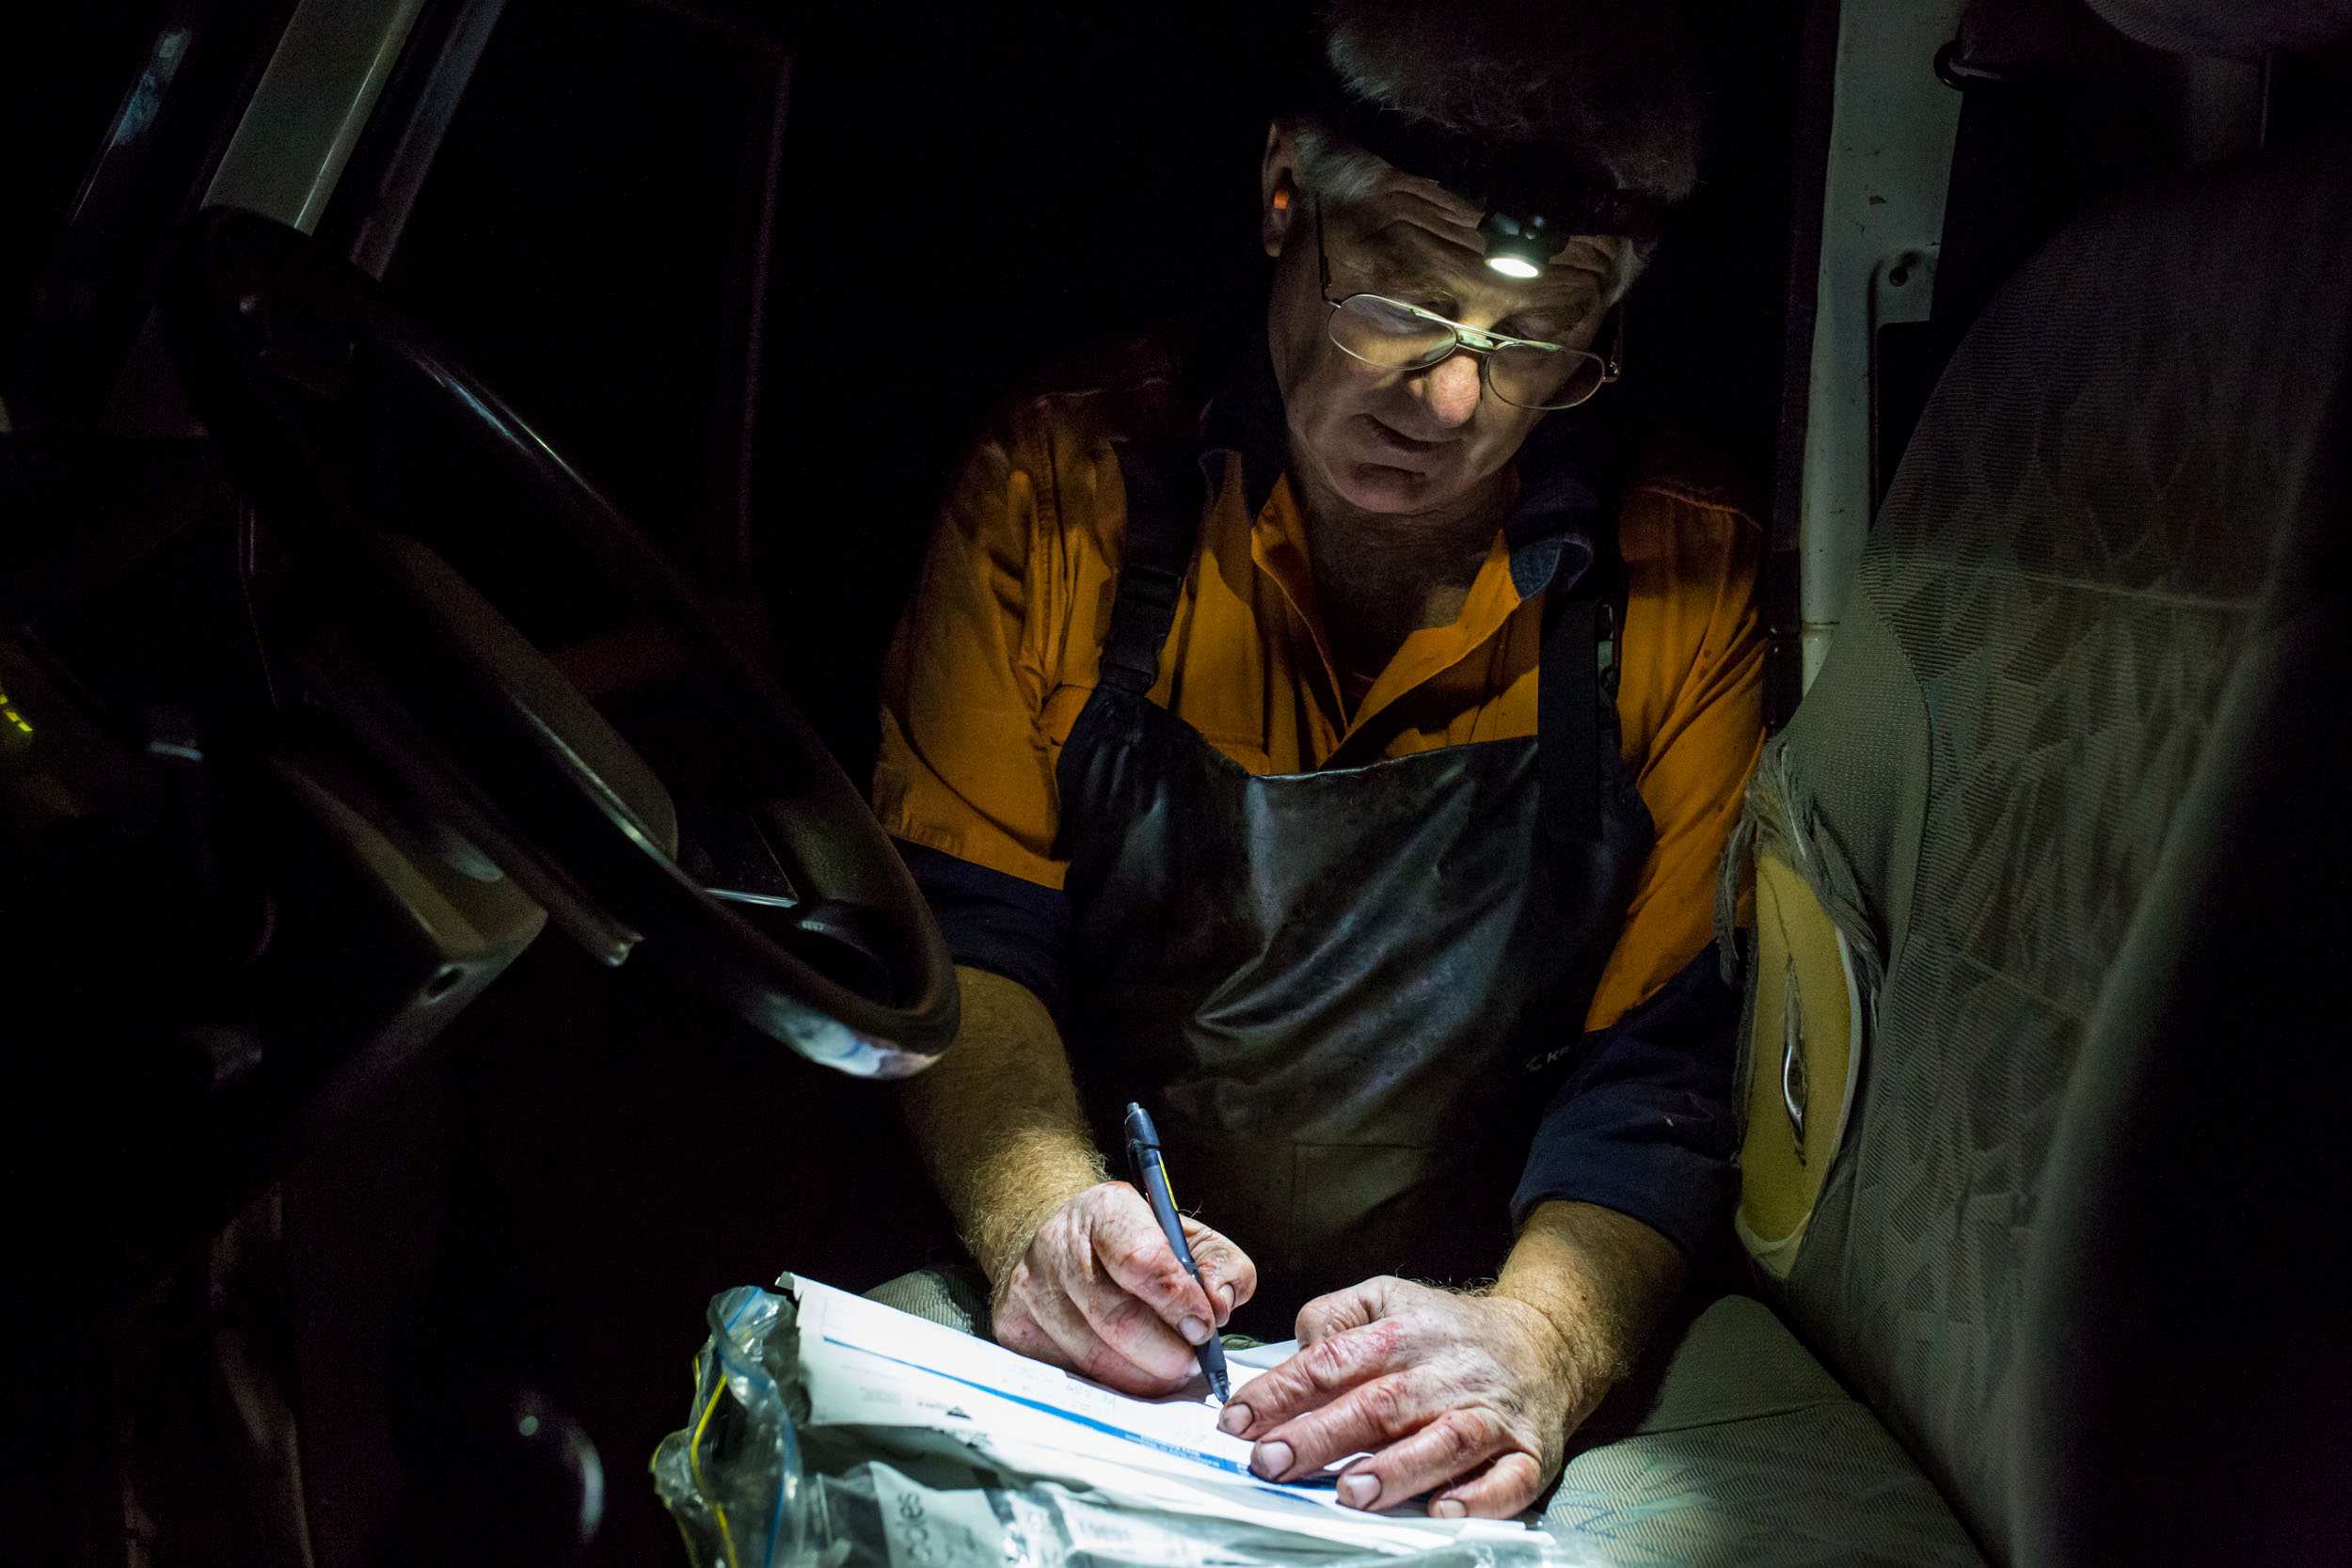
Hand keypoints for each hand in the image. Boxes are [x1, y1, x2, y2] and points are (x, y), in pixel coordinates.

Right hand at [990, 1180, 1258, 1395]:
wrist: (1058, 1241)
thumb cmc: (1134, 1245)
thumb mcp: (1186, 1237)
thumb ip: (1220, 1264)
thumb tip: (1221, 1305)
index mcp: (1105, 1210)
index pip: (1140, 1258)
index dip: (1177, 1299)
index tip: (1204, 1326)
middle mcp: (1057, 1244)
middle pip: (1116, 1317)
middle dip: (1165, 1352)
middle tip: (1192, 1363)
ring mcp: (1029, 1288)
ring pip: (1092, 1356)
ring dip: (1142, 1378)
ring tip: (1167, 1373)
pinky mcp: (1013, 1327)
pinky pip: (1068, 1375)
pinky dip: (1109, 1387)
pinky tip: (1130, 1377)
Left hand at [1214, 1274, 1605, 1517]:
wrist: (1544, 1343)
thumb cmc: (1446, 1333)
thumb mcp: (1387, 1299)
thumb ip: (1334, 1317)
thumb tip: (1295, 1352)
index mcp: (1403, 1333)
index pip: (1332, 1360)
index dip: (1282, 1391)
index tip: (1236, 1421)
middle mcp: (1445, 1373)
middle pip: (1380, 1403)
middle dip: (1322, 1435)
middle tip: (1271, 1462)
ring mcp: (1489, 1414)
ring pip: (1444, 1440)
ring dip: (1397, 1468)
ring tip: (1351, 1493)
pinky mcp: (1529, 1452)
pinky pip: (1510, 1478)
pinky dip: (1480, 1497)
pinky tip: (1445, 1512)